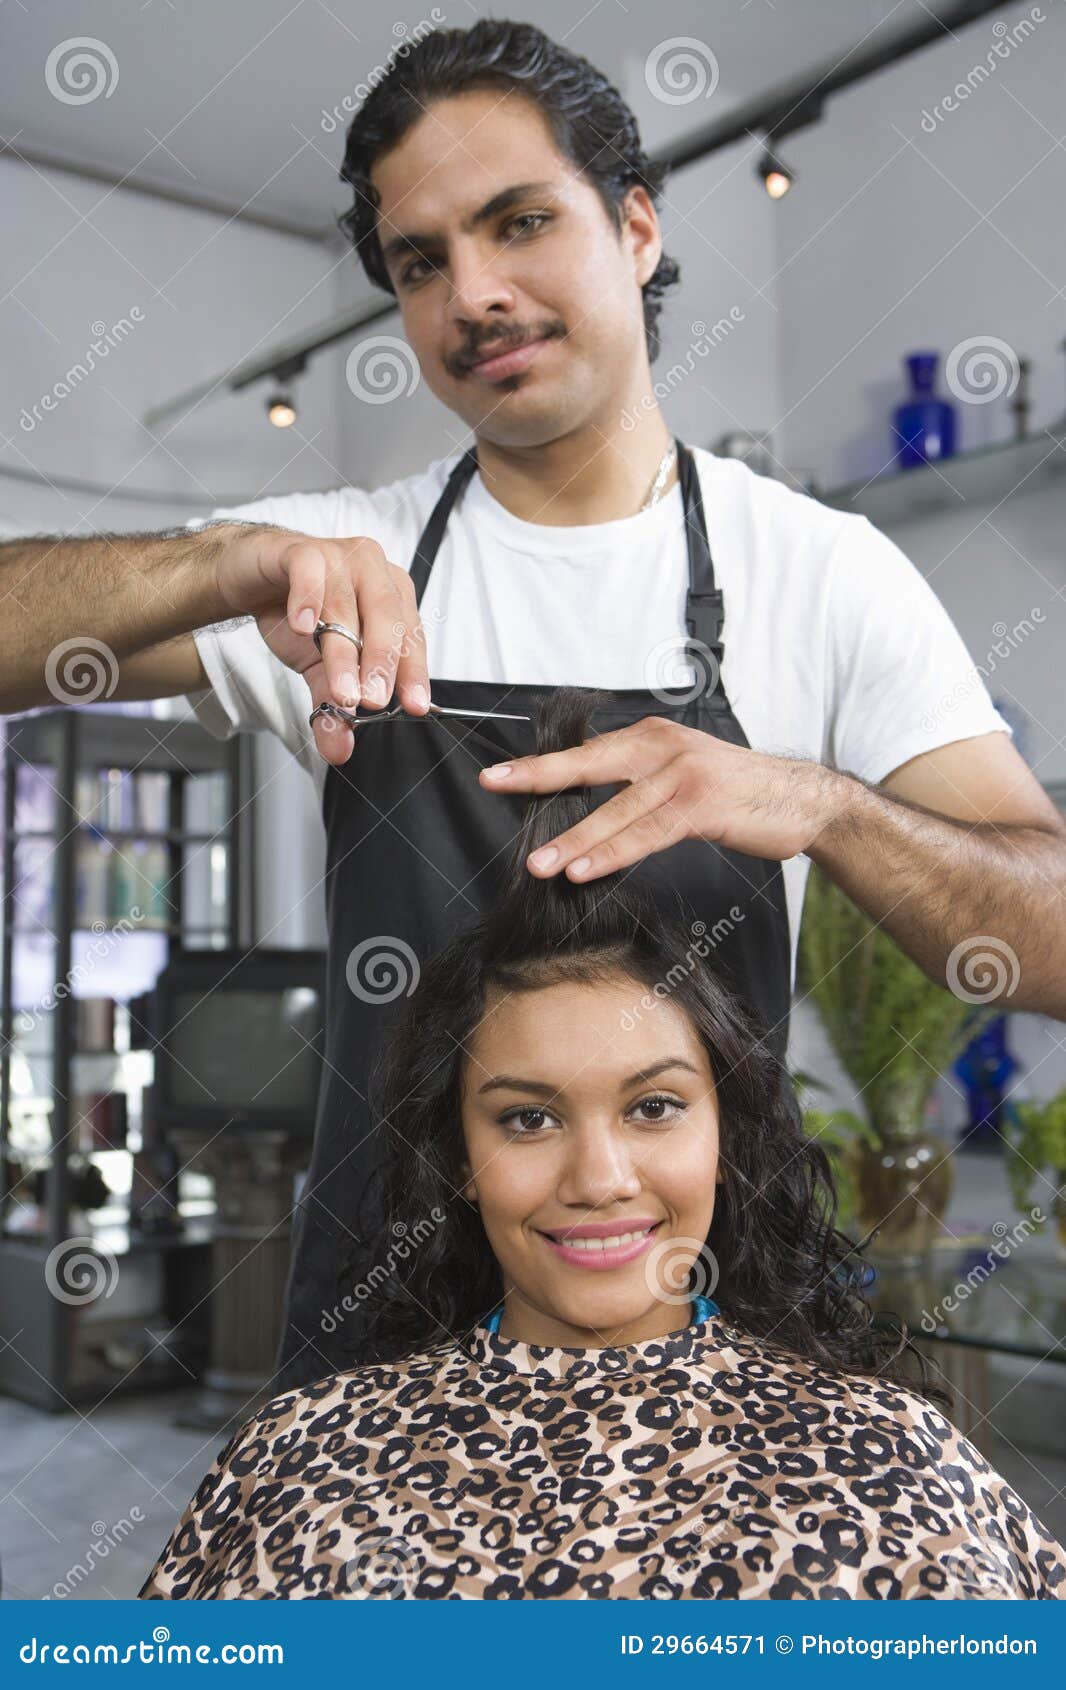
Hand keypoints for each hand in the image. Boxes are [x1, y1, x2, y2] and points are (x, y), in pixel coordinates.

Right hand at [214, 523, 430, 763]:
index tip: (414, 706)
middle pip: (387, 617)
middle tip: (372, 701)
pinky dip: (308, 598)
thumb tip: (338, 750)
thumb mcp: (318, 668)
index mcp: (390, 598)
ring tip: (340, 688)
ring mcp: (338, 555)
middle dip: (381, 663)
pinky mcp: (298, 549)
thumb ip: (332, 706)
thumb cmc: (297, 614)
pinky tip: (303, 626)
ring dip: (343, 650)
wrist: (250, 577)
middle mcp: (372, 572)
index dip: (413, 672)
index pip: (411, 638)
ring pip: (346, 603)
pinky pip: (309, 570)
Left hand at [477, 714, 851, 878]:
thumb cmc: (737, 792)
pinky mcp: (701, 806)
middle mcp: (663, 747)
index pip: (586, 752)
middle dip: (539, 777)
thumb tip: (588, 810)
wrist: (799, 799)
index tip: (498, 773)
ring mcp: (682, 774)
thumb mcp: (681, 773)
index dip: (542, 765)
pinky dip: (611, 852)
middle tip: (495, 785)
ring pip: (616, 810)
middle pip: (589, 764)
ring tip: (539, 862)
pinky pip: (646, 833)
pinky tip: (584, 868)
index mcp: (652, 736)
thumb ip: (637, 783)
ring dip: (574, 839)